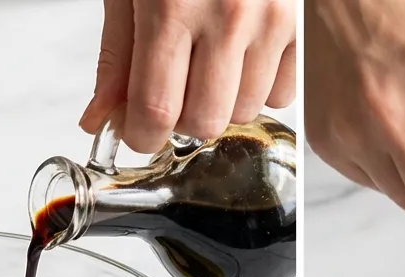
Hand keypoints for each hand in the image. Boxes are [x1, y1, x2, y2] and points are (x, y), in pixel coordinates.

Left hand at [79, 0, 295, 153]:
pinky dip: (262, 86)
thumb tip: (102, 117)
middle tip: (173, 90)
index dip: (142, 136)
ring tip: (210, 61)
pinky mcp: (302, 23)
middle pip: (205, 121)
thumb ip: (117, 54)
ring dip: (222, 101)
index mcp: (173, 4)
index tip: (138, 132)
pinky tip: (244, 55)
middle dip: (182, 119)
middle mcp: (228, 15)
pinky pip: (286, 91)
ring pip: (245, 110)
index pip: (157, 110)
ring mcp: (273, 19)